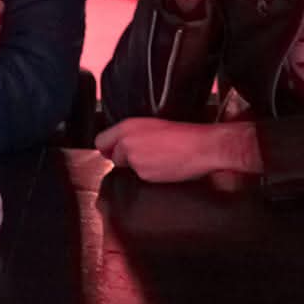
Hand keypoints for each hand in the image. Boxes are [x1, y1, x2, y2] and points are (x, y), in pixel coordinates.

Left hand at [95, 117, 261, 182]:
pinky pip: (140, 179)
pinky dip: (150, 175)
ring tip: (160, 159)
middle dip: (125, 159)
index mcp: (128, 126)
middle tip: (145, 155)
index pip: (101, 141)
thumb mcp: (157, 124)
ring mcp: (134, 160)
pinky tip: (164, 167)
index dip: (110, 147)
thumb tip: (125, 144)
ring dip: (139, 167)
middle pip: (113, 157)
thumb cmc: (187, 133)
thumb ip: (136, 134)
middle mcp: (127, 142)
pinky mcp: (144, 175)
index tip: (116, 149)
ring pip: (128, 169)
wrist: (202, 146)